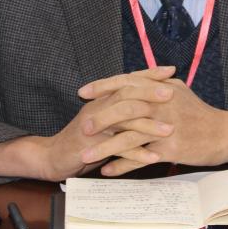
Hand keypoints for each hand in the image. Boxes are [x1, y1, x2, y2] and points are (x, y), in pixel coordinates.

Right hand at [0, 66, 176, 181]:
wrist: (54, 156)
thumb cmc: (84, 139)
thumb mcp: (105, 121)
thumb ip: (122, 110)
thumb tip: (148, 102)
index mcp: (104, 99)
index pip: (128, 81)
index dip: (149, 74)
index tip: (171, 71)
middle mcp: (99, 107)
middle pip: (127, 94)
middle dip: (151, 93)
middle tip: (173, 93)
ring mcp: (95, 126)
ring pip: (124, 120)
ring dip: (148, 125)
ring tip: (170, 130)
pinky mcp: (92, 147)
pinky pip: (117, 148)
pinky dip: (137, 154)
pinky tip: (154, 158)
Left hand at [79, 70, 227, 175]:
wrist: (225, 133)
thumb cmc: (200, 114)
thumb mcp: (179, 91)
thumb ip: (156, 84)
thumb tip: (137, 78)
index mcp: (161, 89)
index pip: (127, 83)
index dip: (104, 87)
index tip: (84, 92)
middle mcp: (162, 104)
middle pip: (124, 108)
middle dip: (100, 118)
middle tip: (82, 127)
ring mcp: (166, 127)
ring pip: (129, 136)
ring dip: (105, 147)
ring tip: (87, 155)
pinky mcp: (171, 148)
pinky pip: (141, 158)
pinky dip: (122, 165)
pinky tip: (108, 171)